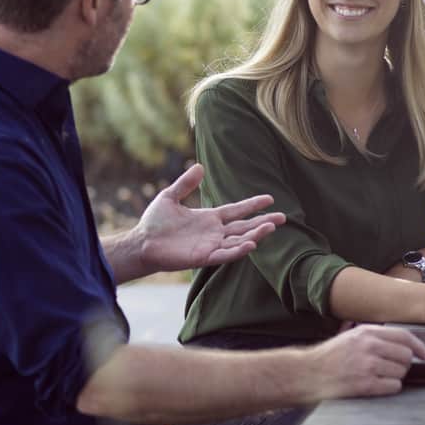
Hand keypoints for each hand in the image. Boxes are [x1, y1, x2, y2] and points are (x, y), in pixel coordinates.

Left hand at [135, 164, 284, 273]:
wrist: (141, 243)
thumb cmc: (154, 222)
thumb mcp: (170, 196)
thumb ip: (186, 183)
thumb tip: (199, 166)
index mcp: (210, 218)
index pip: (237, 210)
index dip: (253, 205)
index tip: (270, 199)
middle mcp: (214, 233)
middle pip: (245, 227)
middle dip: (264, 222)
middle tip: (284, 218)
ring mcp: (210, 246)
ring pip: (239, 240)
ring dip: (256, 235)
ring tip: (272, 227)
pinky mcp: (203, 257)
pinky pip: (225, 255)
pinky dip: (238, 250)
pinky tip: (251, 244)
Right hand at [304, 324, 424, 400]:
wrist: (308, 373)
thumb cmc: (330, 355)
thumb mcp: (352, 335)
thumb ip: (374, 334)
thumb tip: (402, 341)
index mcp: (367, 332)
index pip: (404, 336)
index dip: (419, 346)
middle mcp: (369, 346)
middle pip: (406, 356)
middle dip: (404, 364)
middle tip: (394, 368)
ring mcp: (367, 365)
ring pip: (401, 372)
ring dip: (396, 376)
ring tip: (381, 376)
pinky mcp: (364, 384)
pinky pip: (392, 386)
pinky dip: (390, 387)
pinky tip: (379, 385)